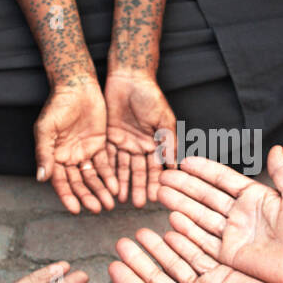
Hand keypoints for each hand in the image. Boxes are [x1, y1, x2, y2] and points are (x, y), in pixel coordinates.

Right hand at [35, 78, 117, 214]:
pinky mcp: (100, 145)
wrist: (77, 86)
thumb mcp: (47, 129)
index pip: (61, 182)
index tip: (75, 210)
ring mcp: (85, 152)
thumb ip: (44, 153)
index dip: (68, 196)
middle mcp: (69, 158)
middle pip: (79, 183)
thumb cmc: (57, 105)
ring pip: (94, 177)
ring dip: (101, 190)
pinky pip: (106, 164)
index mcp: (54, 156)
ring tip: (109, 203)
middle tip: (98, 208)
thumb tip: (41, 177)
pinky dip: (110, 176)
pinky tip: (116, 187)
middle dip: (88, 196)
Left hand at [104, 69, 176, 207]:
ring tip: (120, 199)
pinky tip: (106, 183)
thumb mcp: (163, 120)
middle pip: (138, 171)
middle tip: (138, 204)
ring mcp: (123, 143)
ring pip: (122, 167)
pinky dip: (107, 170)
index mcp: (155, 143)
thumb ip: (168, 143)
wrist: (129, 78)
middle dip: (138, 187)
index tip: (157, 197)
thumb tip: (176, 166)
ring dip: (121, 183)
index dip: (156, 182)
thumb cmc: (151, 96)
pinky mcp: (108, 137)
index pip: (156, 168)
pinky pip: (107, 156)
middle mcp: (139, 146)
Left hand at [109, 228, 282, 282]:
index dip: (129, 282)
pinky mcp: (222, 274)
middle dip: (141, 259)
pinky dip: (186, 240)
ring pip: (176, 262)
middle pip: (158, 276)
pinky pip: (198, 253)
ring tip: (144, 230)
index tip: (112, 265)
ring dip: (160, 247)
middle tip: (123, 240)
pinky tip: (173, 227)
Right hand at [156, 145, 282, 282]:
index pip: (223, 179)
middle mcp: (241, 215)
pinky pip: (203, 240)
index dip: (203, 170)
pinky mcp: (229, 255)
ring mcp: (233, 235)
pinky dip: (187, 229)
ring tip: (160, 191)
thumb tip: (276, 148)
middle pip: (206, 196)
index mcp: (255, 198)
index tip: (184, 161)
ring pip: (200, 215)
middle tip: (163, 176)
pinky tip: (172, 218)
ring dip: (180, 203)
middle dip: (184, 185)